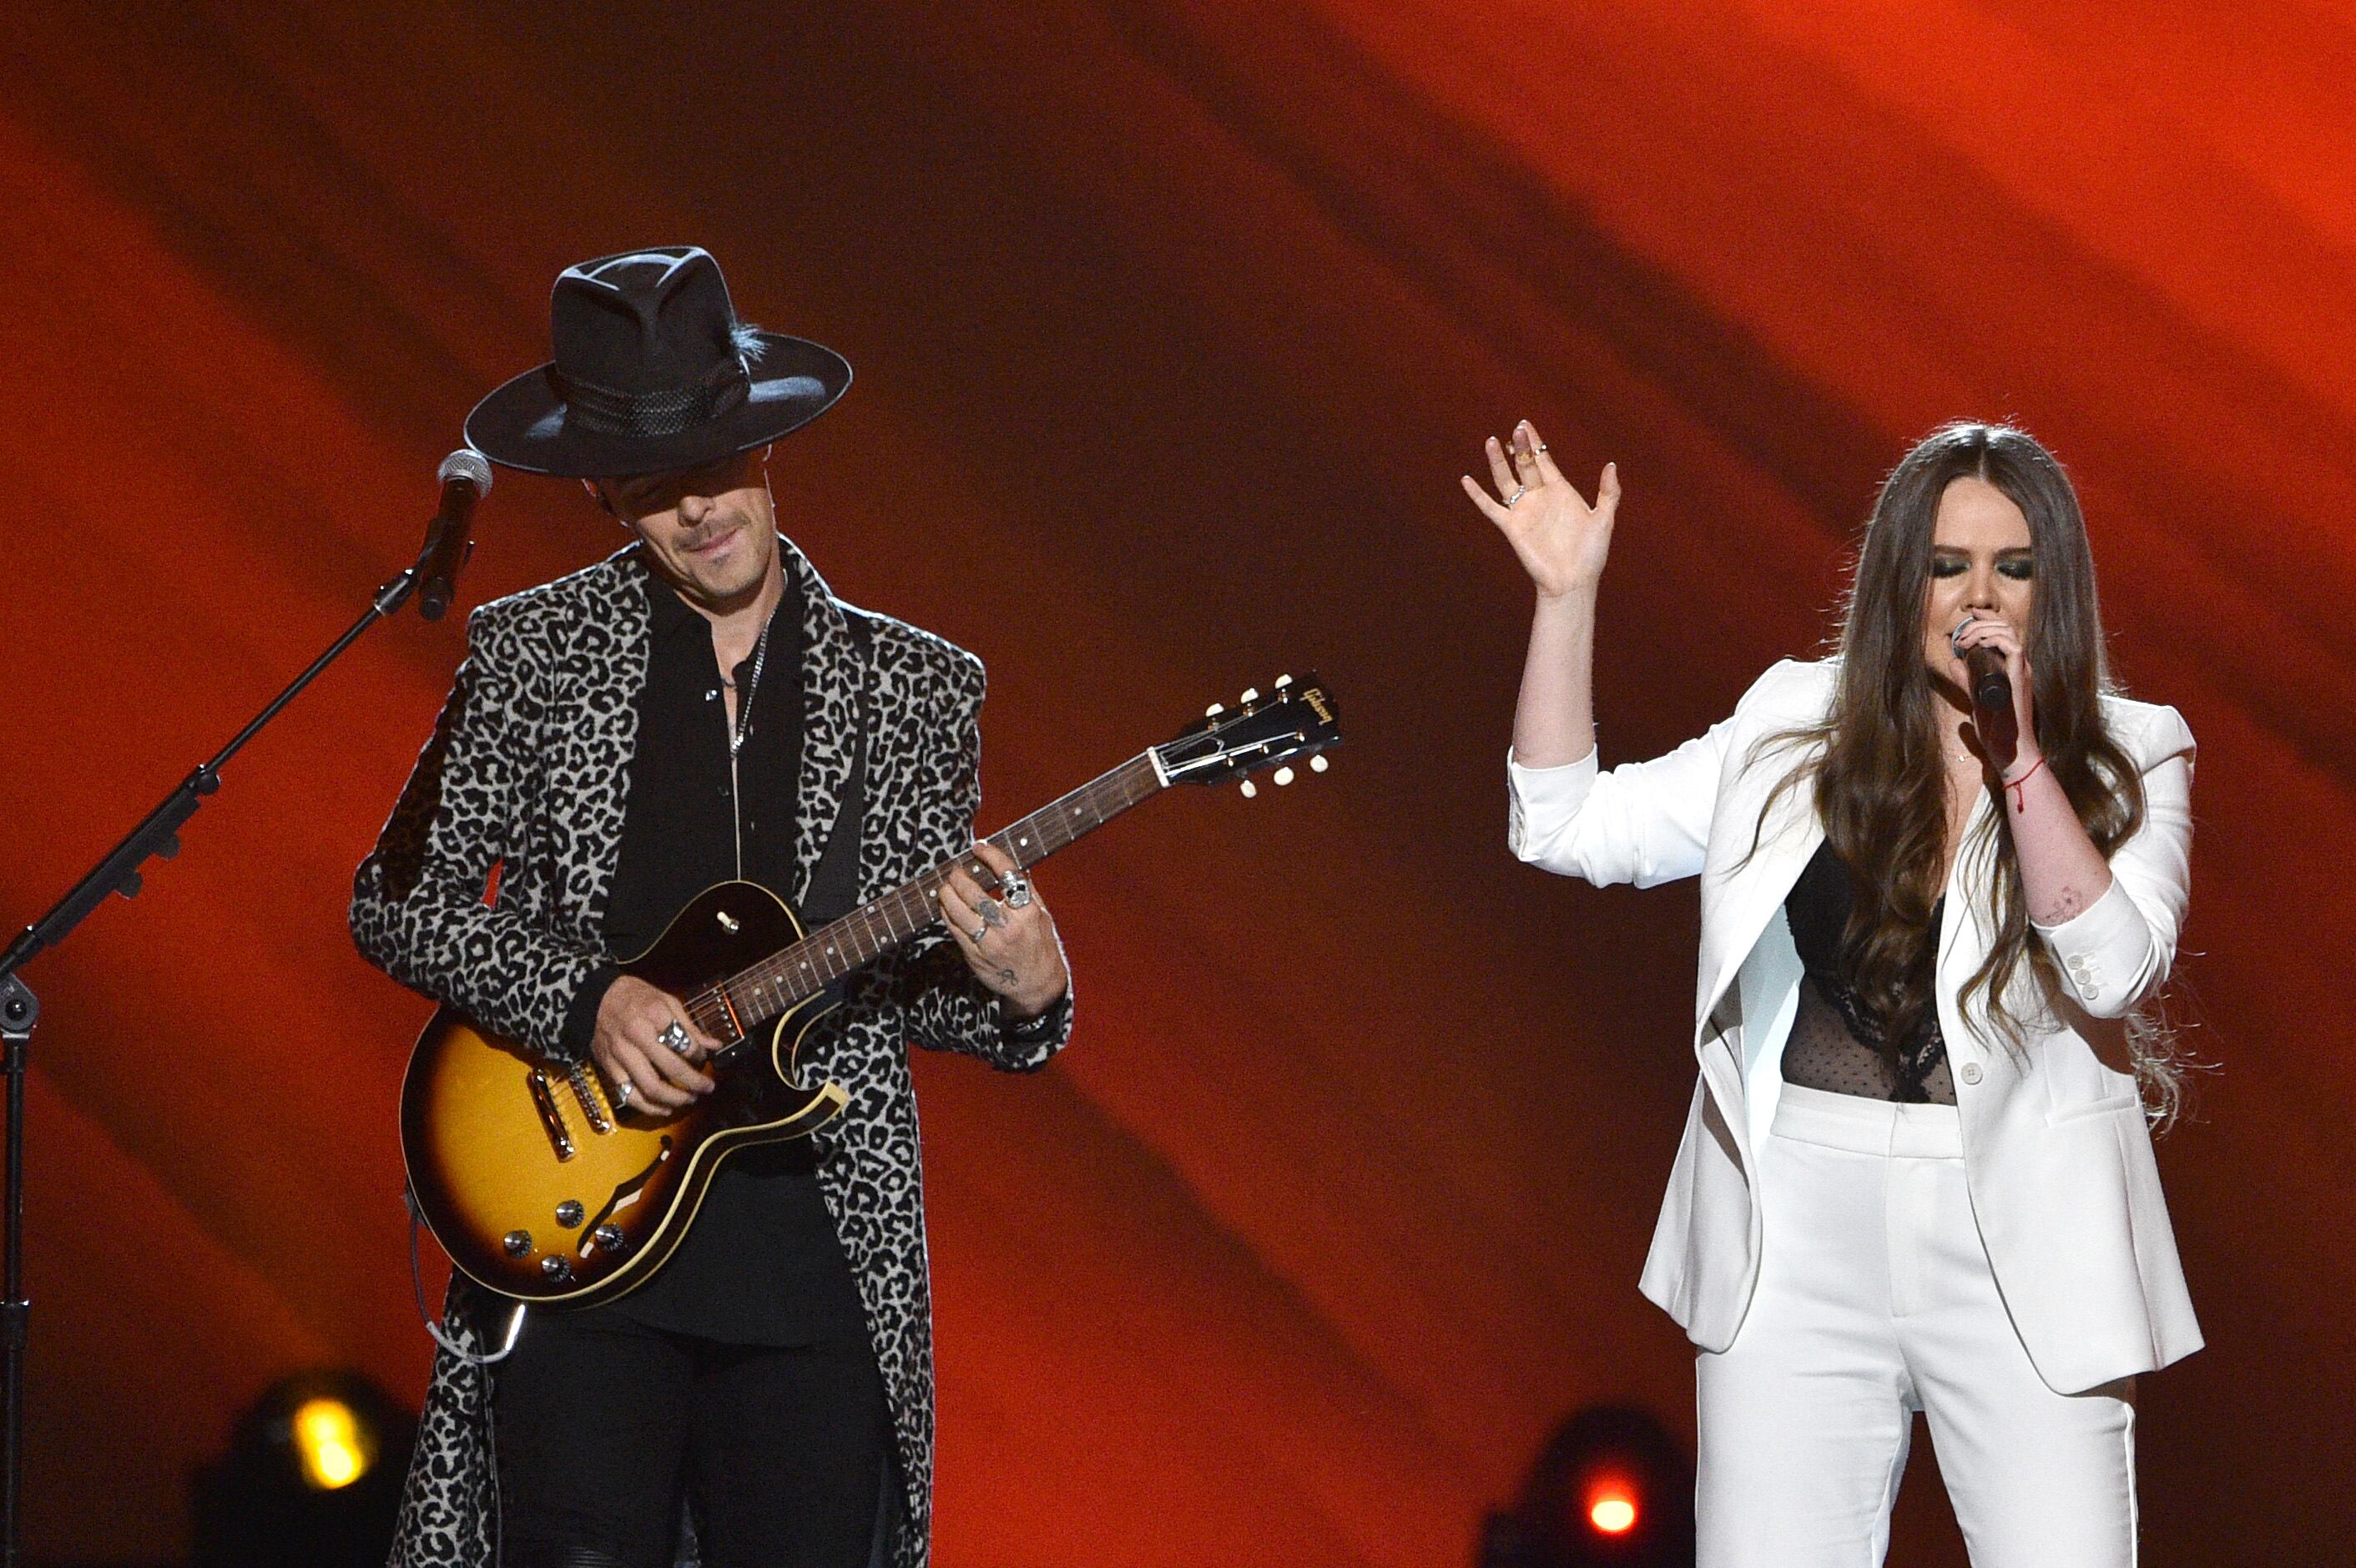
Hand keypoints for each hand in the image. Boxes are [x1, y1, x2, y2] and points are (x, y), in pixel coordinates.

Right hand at [590, 974, 719, 1116]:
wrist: (594, 999)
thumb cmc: (634, 997)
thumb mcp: (666, 1000)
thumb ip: (690, 1025)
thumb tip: (714, 1045)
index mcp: (654, 1015)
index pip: (685, 1043)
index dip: (700, 1055)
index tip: (704, 1057)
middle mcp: (637, 1036)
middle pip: (671, 1069)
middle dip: (694, 1083)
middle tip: (707, 1088)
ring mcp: (621, 1055)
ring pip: (650, 1088)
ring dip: (674, 1099)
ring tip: (689, 1099)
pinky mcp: (609, 1068)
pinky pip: (629, 1095)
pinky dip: (649, 1107)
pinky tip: (664, 1108)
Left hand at [936, 842, 1067, 1017]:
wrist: (1037, 984)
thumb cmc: (1040, 946)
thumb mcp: (1042, 916)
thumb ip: (1028, 891)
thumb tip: (1015, 865)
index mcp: (1029, 913)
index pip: (1009, 876)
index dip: (992, 857)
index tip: (979, 847)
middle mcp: (1009, 927)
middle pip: (976, 895)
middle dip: (960, 878)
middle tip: (955, 871)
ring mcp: (990, 943)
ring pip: (959, 913)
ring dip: (947, 895)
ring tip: (945, 886)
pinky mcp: (975, 956)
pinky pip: (954, 930)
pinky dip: (947, 914)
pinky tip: (946, 906)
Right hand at [1461, 420, 1619, 601]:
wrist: (1572, 582)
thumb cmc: (1590, 554)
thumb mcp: (1603, 520)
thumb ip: (1609, 493)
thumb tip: (1611, 465)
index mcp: (1560, 491)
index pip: (1544, 460)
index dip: (1536, 442)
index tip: (1526, 424)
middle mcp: (1539, 497)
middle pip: (1525, 464)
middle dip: (1520, 446)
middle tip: (1516, 429)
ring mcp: (1523, 511)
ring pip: (1505, 480)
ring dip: (1498, 462)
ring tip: (1491, 442)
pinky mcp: (1511, 527)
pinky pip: (1490, 508)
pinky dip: (1477, 495)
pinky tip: (1466, 480)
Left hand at [1951, 613, 2038, 775]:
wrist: (2008, 749)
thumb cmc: (1996, 728)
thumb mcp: (1974, 697)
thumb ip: (1966, 680)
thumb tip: (1954, 663)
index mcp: (2011, 667)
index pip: (2003, 632)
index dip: (1987, 619)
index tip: (1969, 615)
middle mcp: (2019, 665)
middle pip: (2005, 627)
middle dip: (1980, 623)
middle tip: (1960, 636)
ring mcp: (2021, 670)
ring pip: (2009, 632)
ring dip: (1983, 630)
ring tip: (1963, 641)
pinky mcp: (2020, 678)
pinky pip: (2013, 647)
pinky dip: (1994, 639)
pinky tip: (1978, 644)